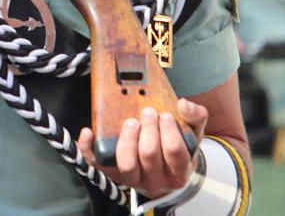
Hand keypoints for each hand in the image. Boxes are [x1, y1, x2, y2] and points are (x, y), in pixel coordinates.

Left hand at [76, 98, 207, 197]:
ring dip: (127, 139)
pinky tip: (88, 132)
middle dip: (148, 130)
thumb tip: (183, 104)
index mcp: (178, 171)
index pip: (174, 151)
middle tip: (147, 112)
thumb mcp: (192, 135)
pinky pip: (98, 165)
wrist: (165, 172)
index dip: (168, 130)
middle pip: (149, 155)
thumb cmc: (177, 149)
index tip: (164, 115)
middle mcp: (156, 180)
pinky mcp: (113, 175)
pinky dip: (90, 149)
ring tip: (130, 122)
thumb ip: (196, 117)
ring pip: (126, 164)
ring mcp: (133, 179)